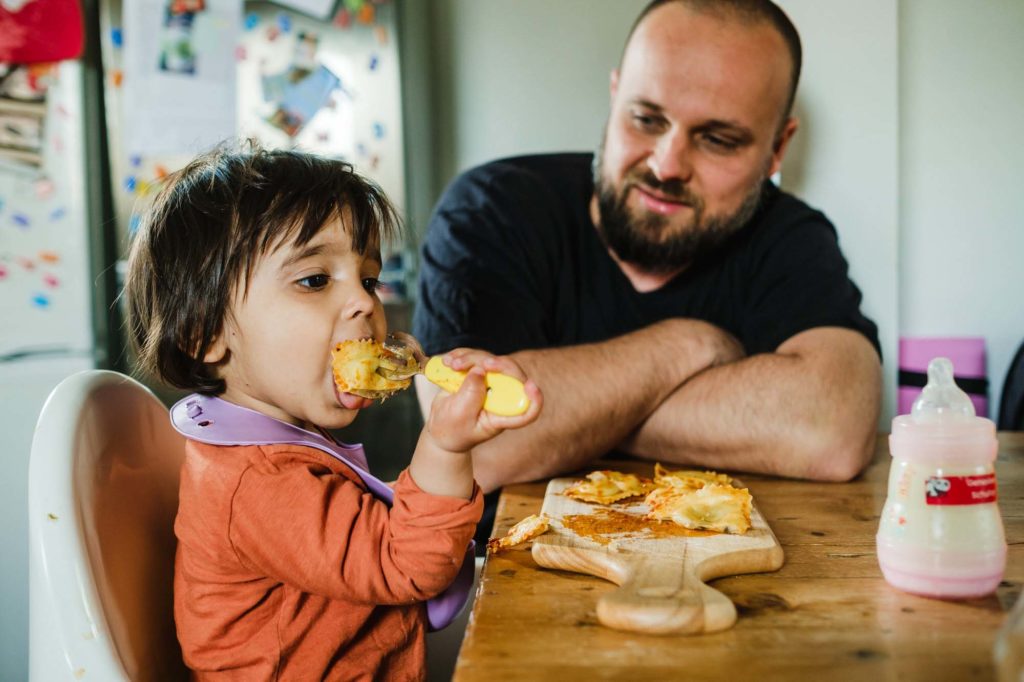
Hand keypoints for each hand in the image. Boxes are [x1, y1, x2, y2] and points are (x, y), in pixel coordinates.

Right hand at [424, 349, 542, 453]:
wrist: (440, 427)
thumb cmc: (453, 429)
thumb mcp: (460, 417)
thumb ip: (471, 396)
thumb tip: (480, 371)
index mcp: (502, 416)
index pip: (527, 411)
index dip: (534, 399)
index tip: (531, 386)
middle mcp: (501, 398)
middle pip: (511, 374)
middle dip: (498, 364)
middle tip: (483, 364)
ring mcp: (490, 383)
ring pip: (491, 361)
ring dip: (471, 358)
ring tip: (451, 365)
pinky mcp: (478, 373)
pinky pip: (476, 356)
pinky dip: (462, 355)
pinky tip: (448, 361)